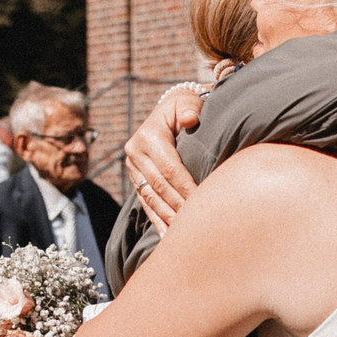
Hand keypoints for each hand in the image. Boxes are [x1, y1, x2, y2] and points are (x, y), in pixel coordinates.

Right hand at [125, 83, 207, 226]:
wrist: (170, 111)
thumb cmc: (185, 107)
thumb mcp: (187, 101)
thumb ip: (190, 108)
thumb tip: (190, 119)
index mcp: (147, 136)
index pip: (169, 168)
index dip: (186, 186)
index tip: (203, 201)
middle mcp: (135, 153)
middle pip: (159, 186)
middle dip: (179, 206)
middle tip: (197, 223)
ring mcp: (133, 168)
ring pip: (151, 198)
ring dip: (168, 217)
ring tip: (183, 234)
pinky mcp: (135, 179)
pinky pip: (146, 203)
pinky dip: (158, 220)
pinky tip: (168, 235)